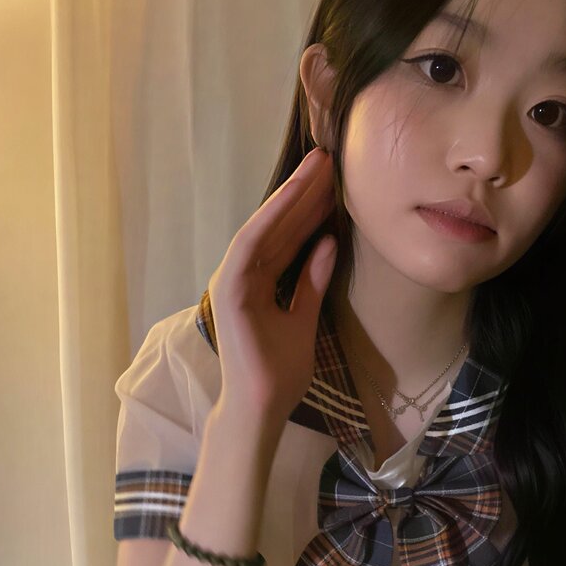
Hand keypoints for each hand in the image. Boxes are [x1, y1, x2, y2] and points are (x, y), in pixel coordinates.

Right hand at [207, 146, 337, 426]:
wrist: (262, 407)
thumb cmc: (279, 372)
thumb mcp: (305, 317)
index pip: (286, 236)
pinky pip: (252, 246)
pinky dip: (272, 219)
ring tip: (318, 166)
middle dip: (303, 191)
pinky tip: (294, 196)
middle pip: (276, 225)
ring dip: (290, 195)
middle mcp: (242, 275)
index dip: (308, 207)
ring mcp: (232, 281)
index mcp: (258, 282)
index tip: (334, 180)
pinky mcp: (230, 291)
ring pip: (264, 226)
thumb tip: (328, 242)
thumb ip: (312, 281)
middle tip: (329, 158)